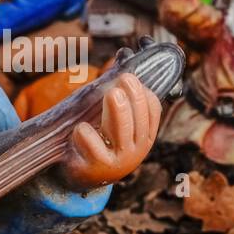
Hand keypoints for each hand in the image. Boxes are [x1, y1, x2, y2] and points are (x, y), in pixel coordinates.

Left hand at [60, 73, 161, 189]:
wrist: (85, 176)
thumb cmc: (102, 141)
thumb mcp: (115, 123)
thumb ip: (121, 98)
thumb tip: (122, 57)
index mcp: (145, 136)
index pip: (153, 111)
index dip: (145, 94)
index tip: (133, 78)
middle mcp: (137, 150)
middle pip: (140, 119)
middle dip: (133, 97)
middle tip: (125, 78)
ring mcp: (119, 161)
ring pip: (122, 131)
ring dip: (118, 111)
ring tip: (112, 93)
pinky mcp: (98, 166)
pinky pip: (94, 144)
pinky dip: (85, 132)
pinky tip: (80, 129)